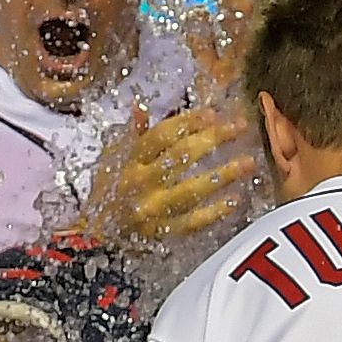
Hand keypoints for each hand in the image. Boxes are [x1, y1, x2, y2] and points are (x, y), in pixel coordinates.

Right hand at [79, 105, 257, 253]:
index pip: (161, 135)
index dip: (188, 122)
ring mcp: (153, 208)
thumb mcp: (113, 160)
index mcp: (130, 161)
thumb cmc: (107, 192)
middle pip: (181, 156)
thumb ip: (133, 135)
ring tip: (248, 163)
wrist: (94, 236)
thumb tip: (141, 106)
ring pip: (191, 188)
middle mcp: (142, 182)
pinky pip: (192, 221)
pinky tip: (235, 200)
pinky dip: (214, 211)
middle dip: (213, 139)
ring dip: (221, 175)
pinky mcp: (162, 232)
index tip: (213, 113)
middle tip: (239, 128)